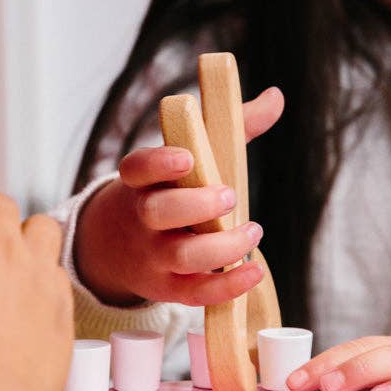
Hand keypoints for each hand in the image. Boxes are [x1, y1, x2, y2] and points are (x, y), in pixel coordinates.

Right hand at [75, 86, 283, 305]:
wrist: (115, 246)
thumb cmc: (167, 191)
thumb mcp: (188, 157)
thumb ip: (232, 125)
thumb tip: (275, 97)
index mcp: (141, 180)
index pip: (138, 167)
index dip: (159, 163)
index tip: (186, 158)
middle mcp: (142, 218)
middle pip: (158, 212)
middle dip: (195, 205)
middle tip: (228, 196)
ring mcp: (152, 255)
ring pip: (180, 255)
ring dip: (221, 246)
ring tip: (252, 232)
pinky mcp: (167, 287)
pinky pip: (194, 292)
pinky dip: (226, 286)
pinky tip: (254, 270)